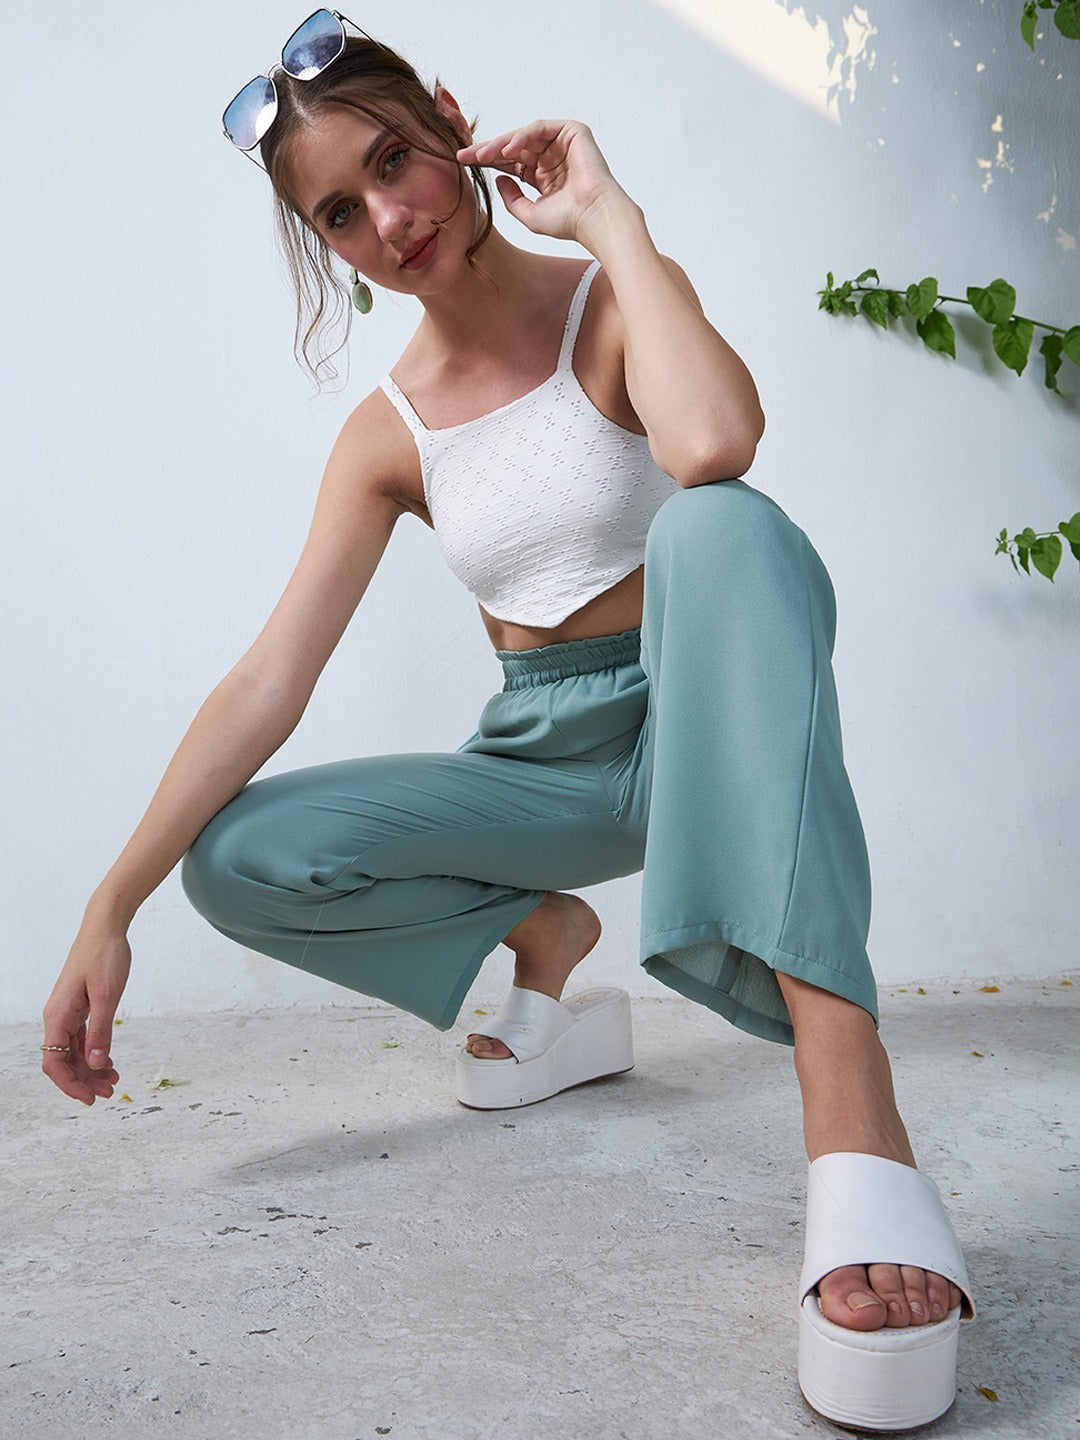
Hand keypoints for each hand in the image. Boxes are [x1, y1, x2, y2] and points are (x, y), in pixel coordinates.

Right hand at [41, 924, 129, 1104]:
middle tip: (109, 1092)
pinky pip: (80, 1038)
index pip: (53, 1063)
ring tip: (113, 1080)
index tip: (91, 1098)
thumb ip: (101, 1031)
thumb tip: (94, 1064)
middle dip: (84, 1080)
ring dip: (90, 1068)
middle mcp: (57, 1016)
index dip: (70, 1084)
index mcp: (58, 1016)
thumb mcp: (108, 996)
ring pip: (72, 1051)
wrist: (105, 928)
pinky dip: (93, 1052)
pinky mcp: (78, 1006)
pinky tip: (108, 1061)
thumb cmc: (105, 956)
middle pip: (62, 1061)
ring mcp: (66, 1012)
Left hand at [457, 119, 627, 244]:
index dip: (487, 161)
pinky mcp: (572, 132)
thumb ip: (511, 198)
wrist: (593, 218)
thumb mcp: (529, 213)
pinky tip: (508, 149)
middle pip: (513, 148)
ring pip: (524, 136)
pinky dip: (522, 136)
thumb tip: (498, 179)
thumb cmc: (569, 221)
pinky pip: (540, 128)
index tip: (464, 163)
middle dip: (488, 150)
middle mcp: (551, 157)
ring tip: (482, 154)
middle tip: (465, 155)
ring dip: (501, 144)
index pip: (510, 163)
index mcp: (543, 175)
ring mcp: (562, 143)